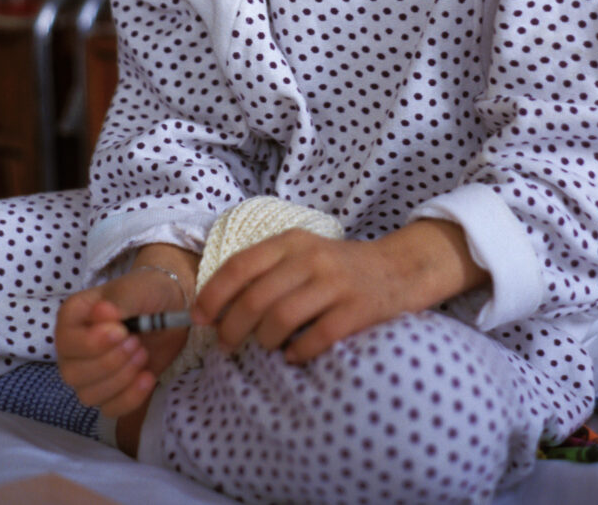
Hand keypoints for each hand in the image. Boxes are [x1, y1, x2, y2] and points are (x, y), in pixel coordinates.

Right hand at [56, 245, 197, 418]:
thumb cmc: (146, 292)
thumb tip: (100, 312)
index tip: (122, 331)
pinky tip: (148, 377)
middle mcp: (73, 349)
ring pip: (88, 396)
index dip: (92, 343)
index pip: (66, 342)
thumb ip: (119, 303)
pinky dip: (131, 398)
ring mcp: (88, 373)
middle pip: (73, 374)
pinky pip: (110, 409)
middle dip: (110, 362)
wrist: (170, 306)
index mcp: (73, 318)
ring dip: (121, 379)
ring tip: (143, 354)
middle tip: (136, 342)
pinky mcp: (110, 391)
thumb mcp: (136, 290)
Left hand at [191, 219, 487, 364]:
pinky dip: (298, 352)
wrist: (398, 267)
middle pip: (255, 298)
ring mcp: (335, 284)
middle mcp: (311, 258)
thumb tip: (215, 306)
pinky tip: (294, 356)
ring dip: (264, 342)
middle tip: (226, 345)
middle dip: (232, 328)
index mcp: (292, 241)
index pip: (240, 266)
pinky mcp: (357, 310)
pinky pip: (315, 338)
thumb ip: (265, 271)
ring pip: (280, 319)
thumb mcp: (302, 253)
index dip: (214, 294)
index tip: (199, 317)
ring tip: (265, 349)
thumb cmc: (338, 267)